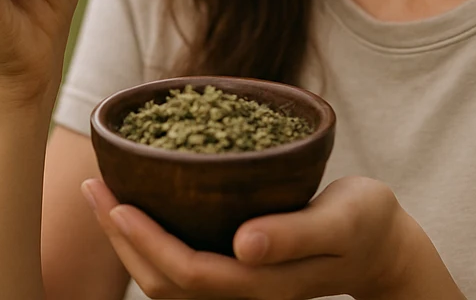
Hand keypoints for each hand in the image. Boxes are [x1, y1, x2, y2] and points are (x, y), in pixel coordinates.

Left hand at [82, 175, 459, 299]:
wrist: (384, 246)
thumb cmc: (368, 223)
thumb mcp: (343, 220)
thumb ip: (295, 234)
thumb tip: (242, 242)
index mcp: (262, 283)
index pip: (187, 274)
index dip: (145, 242)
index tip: (116, 200)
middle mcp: (243, 291)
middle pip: (164, 282)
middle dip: (121, 239)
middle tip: (91, 188)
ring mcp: (239, 286)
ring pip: (165, 280)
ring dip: (127, 241)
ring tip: (102, 194)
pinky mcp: (238, 270)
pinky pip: (180, 266)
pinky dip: (149, 239)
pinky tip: (139, 206)